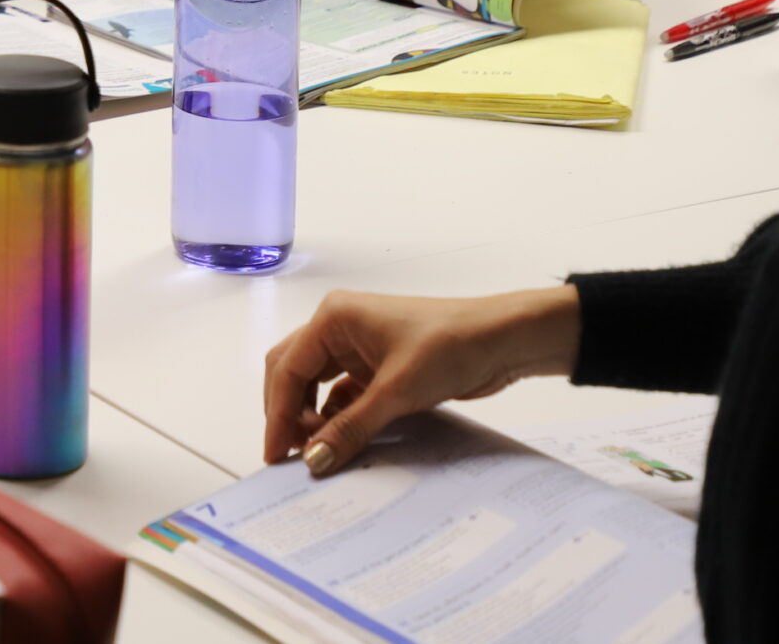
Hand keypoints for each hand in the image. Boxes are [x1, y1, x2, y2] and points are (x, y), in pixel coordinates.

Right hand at [262, 287, 580, 474]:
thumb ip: (350, 428)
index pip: (288, 369)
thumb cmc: (449, 346)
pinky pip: (343, 394)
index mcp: (333, 318)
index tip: (276, 452)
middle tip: (287, 455)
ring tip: (316, 451)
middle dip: (287, 413)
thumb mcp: (396, 392)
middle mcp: (339, 328)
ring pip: (316, 385)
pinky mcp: (377, 367)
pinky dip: (337, 417)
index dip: (278, 413)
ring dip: (312, 416)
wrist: (501, 341)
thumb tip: (315, 460)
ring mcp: (358, 347)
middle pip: (293, 372)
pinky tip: (340, 441)